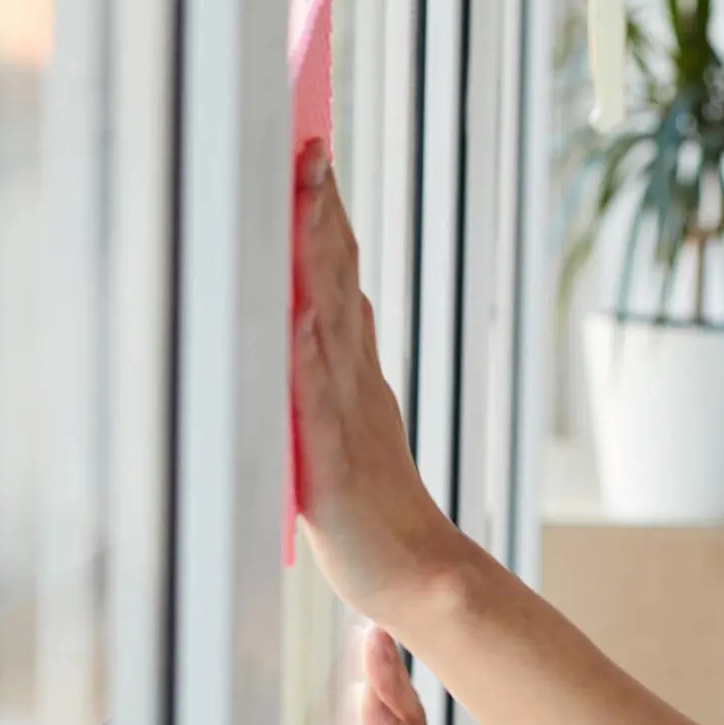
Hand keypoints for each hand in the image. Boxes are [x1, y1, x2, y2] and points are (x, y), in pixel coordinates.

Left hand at [291, 141, 463, 621]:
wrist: (421, 579)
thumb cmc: (378, 507)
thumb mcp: (360, 420)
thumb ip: (344, 365)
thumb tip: (332, 302)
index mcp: (357, 372)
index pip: (341, 277)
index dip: (326, 214)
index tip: (310, 150)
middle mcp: (356, 383)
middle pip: (338, 283)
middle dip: (320, 213)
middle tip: (307, 145)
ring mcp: (348, 420)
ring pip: (330, 325)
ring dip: (316, 262)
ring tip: (304, 202)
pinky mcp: (334, 466)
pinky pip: (320, 404)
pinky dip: (312, 358)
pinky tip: (302, 317)